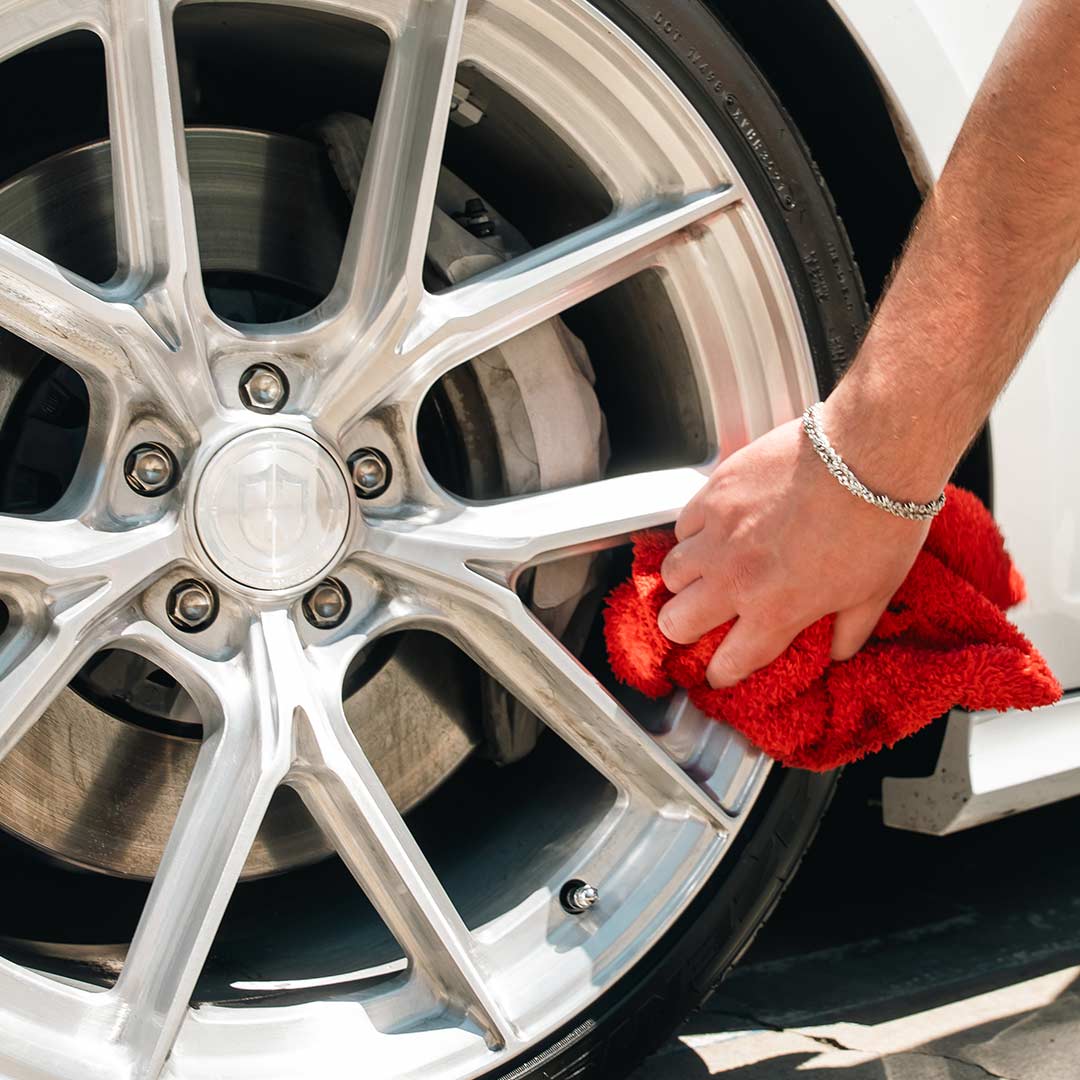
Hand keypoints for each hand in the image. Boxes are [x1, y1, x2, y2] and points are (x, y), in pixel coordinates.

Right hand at [657, 412, 931, 687]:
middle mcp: (737, 579)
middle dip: (684, 631)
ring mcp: (719, 535)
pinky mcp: (715, 494)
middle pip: (677, 623)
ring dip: (685, 581)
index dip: (722, 674)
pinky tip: (711, 530)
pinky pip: (682, 525)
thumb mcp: (876, 592)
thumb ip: (849, 630)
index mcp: (776, 611)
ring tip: (701, 574)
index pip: (729, 662)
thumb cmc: (879, 519)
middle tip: (697, 623)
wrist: (868, 452)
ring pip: (672, 574)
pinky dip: (692, 534)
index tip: (722, 671)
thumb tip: (837, 651)